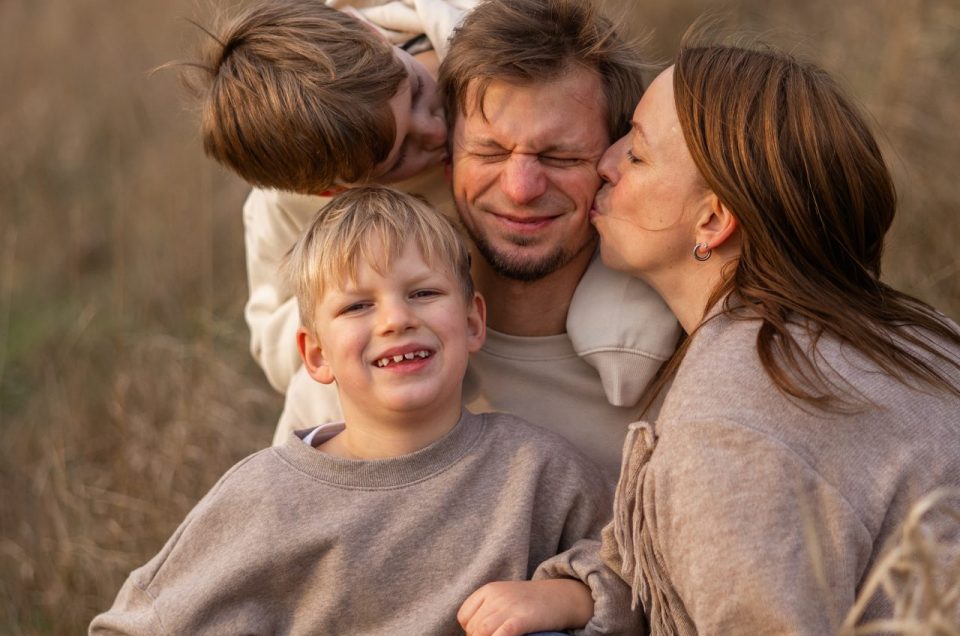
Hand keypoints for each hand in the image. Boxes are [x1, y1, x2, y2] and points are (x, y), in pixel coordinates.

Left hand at [457, 579, 592, 635]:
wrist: (562, 596)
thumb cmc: (532, 602)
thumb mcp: (506, 598)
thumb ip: (489, 610)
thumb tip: (475, 631)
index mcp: (489, 589)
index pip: (464, 615)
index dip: (470, 629)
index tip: (483, 634)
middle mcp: (496, 596)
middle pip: (473, 626)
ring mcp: (509, 606)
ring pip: (482, 631)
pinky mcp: (522, 618)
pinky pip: (502, 633)